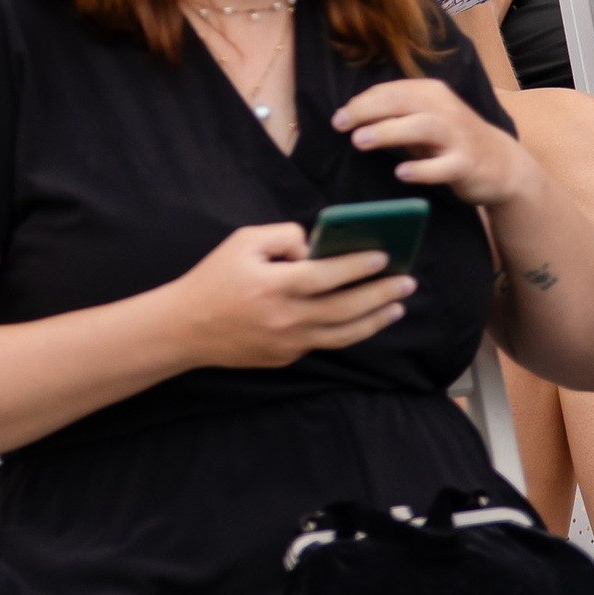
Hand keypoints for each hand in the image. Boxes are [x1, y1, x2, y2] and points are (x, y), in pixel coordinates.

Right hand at [162, 222, 409, 370]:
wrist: (186, 328)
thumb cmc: (214, 278)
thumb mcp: (242, 242)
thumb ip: (282, 236)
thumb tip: (315, 245)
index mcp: (274, 286)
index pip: (327, 275)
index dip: (357, 266)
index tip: (384, 256)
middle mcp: (286, 318)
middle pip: (346, 308)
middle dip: (381, 294)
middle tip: (406, 282)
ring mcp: (289, 343)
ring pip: (344, 333)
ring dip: (375, 319)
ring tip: (396, 306)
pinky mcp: (287, 358)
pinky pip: (325, 342)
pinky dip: (349, 331)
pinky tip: (363, 319)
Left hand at [331, 77, 526, 209]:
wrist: (502, 164)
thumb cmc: (451, 140)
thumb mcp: (423, 121)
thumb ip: (394, 116)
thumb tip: (351, 117)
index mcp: (432, 93)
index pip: (392, 91)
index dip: (362, 102)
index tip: (338, 117)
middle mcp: (446, 110)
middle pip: (404, 102)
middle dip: (368, 111)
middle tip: (340, 124)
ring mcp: (459, 137)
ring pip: (423, 127)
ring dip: (389, 132)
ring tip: (360, 141)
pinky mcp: (468, 164)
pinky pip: (444, 166)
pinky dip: (422, 169)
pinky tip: (401, 173)